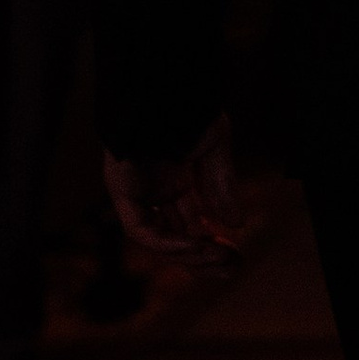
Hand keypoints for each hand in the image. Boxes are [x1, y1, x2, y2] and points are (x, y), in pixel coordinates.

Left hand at [105, 116, 247, 267]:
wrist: (161, 90)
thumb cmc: (186, 110)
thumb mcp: (215, 149)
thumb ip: (221, 186)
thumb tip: (236, 223)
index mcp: (176, 180)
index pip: (192, 224)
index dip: (213, 243)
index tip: (238, 257)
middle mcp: (155, 191)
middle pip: (175, 238)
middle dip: (203, 258)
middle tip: (231, 269)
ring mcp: (137, 193)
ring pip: (158, 240)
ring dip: (188, 255)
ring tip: (219, 258)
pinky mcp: (121, 192)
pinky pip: (140, 229)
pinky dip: (166, 242)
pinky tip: (196, 244)